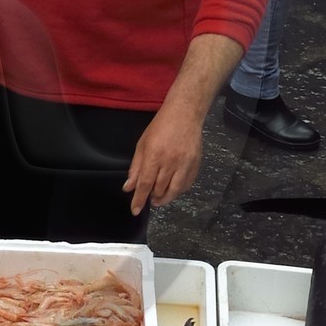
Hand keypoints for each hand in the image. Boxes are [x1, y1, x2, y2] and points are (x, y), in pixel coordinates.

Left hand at [123, 98, 205, 215]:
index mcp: (154, 156)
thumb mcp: (142, 145)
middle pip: (160, 189)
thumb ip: (136, 168)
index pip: (145, 184)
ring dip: (165, 198)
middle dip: (152, 197)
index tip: (135, 210)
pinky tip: (173, 190)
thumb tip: (129, 187)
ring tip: (158, 199)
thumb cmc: (160, 127)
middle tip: (148, 199)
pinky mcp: (195, 164)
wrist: (184, 115)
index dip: (139, 199)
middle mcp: (171, 161)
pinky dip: (179, 191)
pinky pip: (187, 184)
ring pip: (175, 190)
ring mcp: (185, 163)